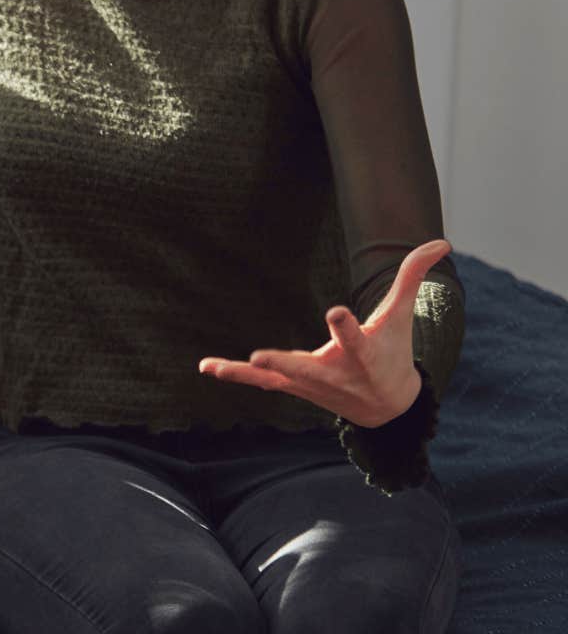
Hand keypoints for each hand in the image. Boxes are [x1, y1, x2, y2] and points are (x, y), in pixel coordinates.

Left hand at [198, 239, 450, 427]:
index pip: (354, 339)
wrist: (387, 407)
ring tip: (214, 365)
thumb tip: (442, 242)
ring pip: (277, 379)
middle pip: (308, 368)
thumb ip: (413, 277)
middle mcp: (335, 372)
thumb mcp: (401, 316)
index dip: (344, 326)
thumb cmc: (393, 352)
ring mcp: (310, 383)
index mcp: (363, 354)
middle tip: (261, 356)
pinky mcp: (293, 386)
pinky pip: (262, 383)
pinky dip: (237, 375)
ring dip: (248, 373)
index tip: (335, 312)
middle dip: (286, 363)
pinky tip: (207, 366)